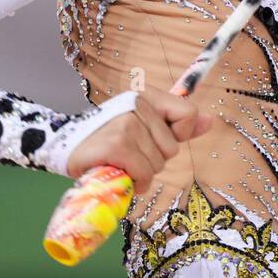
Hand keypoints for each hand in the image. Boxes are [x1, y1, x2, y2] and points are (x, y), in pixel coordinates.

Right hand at [64, 88, 213, 187]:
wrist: (67, 149)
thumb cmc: (109, 140)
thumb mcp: (146, 127)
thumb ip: (179, 124)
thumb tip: (210, 120)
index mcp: (147, 95)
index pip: (188, 113)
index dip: (178, 135)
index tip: (155, 139)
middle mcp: (136, 103)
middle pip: (172, 147)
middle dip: (154, 159)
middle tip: (130, 154)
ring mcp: (126, 123)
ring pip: (158, 164)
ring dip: (142, 173)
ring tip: (122, 163)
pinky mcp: (115, 145)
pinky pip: (144, 173)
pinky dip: (135, 182)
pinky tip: (120, 174)